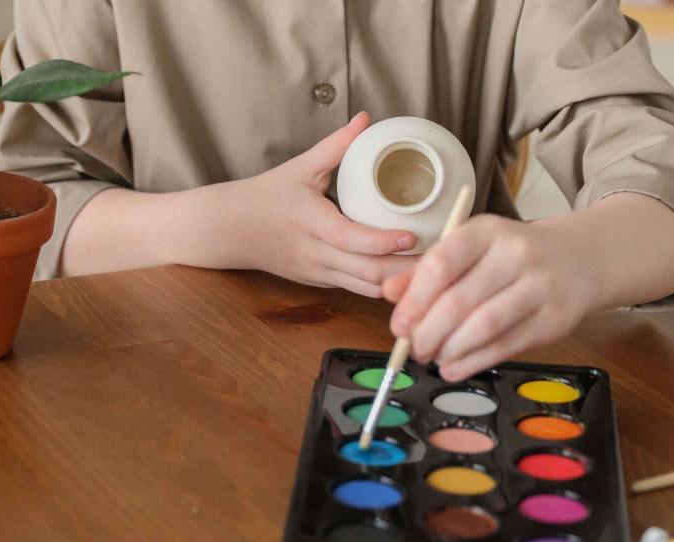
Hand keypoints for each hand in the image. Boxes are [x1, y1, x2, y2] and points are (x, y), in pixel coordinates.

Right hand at [212, 112, 417, 296]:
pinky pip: (358, 290)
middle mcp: (316, 254)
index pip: (351, 239)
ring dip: (400, 283)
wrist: (231, 231)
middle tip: (441, 259)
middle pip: (367, 272)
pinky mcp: (321, 284)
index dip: (383, 242)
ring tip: (434, 272)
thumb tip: (365, 120)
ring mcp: (318, 274)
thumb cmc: (267, 196)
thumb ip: (336, 146)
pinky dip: (384, 286)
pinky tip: (409, 279)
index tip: (412, 235)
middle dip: (406, 270)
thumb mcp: (300, 168)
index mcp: (311, 223)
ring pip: (366, 288)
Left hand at [382, 214, 600, 380]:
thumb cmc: (510, 257)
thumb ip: (427, 270)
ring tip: (435, 358)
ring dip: (450, 350)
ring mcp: (540, 286)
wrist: (580, 260)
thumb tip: (388, 293)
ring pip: (483, 326)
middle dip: (428, 332)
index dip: (414, 299)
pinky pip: (506, 346)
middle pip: (459, 301)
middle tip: (414, 349)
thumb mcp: (470, 250)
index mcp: (486, 230)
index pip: (441, 263)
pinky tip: (455, 367)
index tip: (398, 325)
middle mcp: (516, 253)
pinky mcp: (555, 318)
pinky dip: (474, 362)